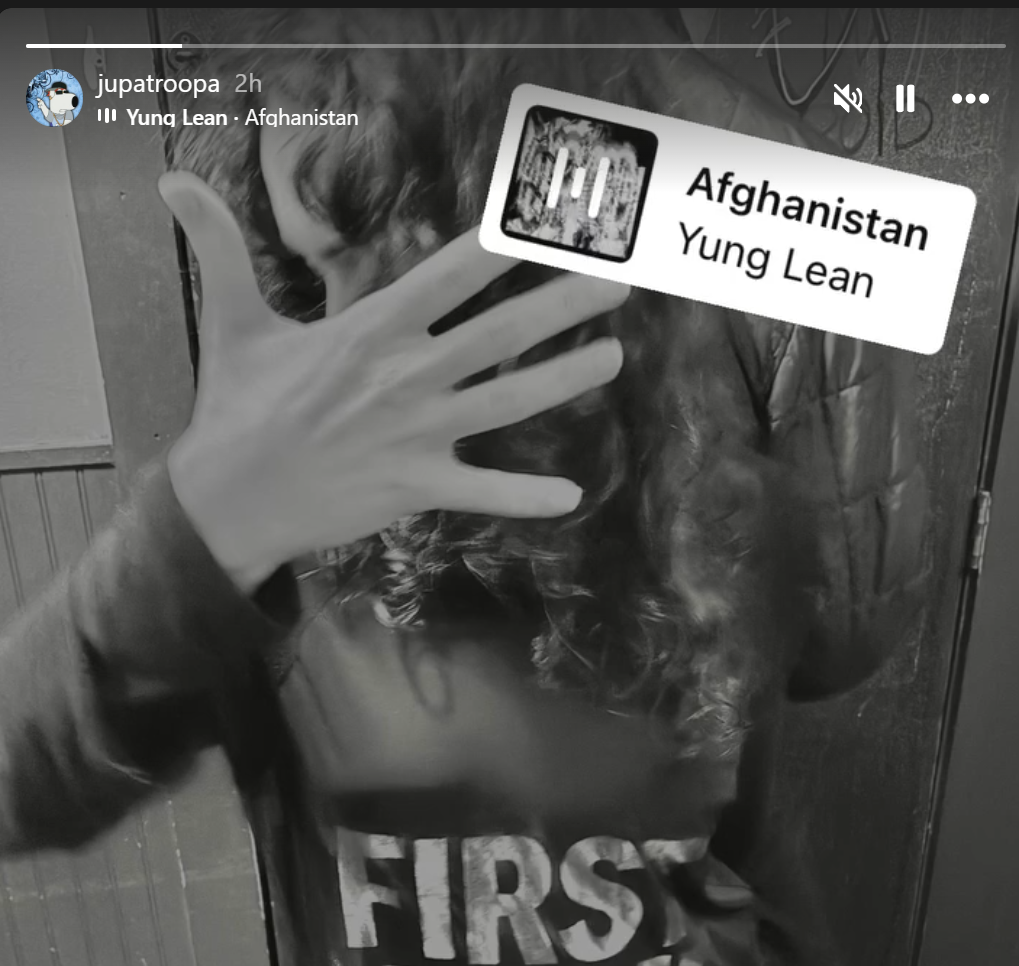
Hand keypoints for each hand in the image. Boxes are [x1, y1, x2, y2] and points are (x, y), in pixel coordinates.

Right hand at [157, 172, 627, 591]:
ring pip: (506, 403)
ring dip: (564, 379)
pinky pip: (482, 493)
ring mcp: (415, 435)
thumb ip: (219, 246)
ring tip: (614, 356)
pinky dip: (526, 497)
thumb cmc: (235, 410)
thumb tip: (171, 183)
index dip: (501, 245)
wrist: (228, 500)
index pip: (449, 275)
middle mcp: (402, 377)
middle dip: (562, 303)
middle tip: (618, 280)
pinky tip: (573, 496)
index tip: (544, 220)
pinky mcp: (415, 487)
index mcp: (369, 330)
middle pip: (499, 334)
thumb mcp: (231, 320)